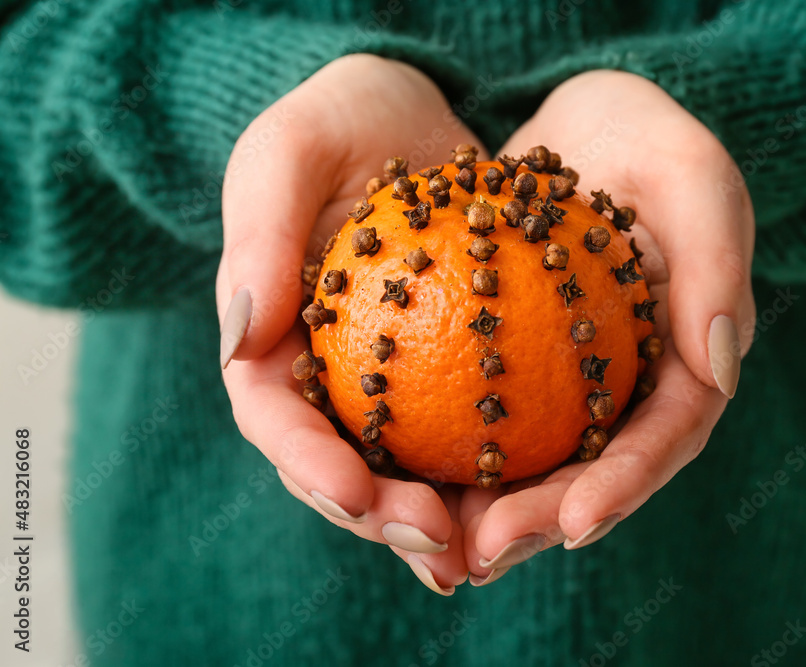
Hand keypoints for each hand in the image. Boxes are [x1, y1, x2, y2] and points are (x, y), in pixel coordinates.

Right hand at [216, 55, 485, 594]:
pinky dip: (495, 470)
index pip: (273, 419)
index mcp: (267, 340)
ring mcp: (386, 381)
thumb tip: (240, 340)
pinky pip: (470, 428)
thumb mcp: (287, 150)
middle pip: (340, 466)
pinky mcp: (449, 369)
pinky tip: (537, 495)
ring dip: (443, 519)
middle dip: (382, 516)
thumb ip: (258, 234)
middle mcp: (323, 375)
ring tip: (490, 549)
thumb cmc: (336, 119)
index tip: (356, 491)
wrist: (408, 112)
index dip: (308, 466)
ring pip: (405, 468)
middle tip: (441, 543)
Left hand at [459, 70, 756, 583]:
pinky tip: (402, 476)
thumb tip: (721, 367)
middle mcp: (635, 384)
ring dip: (494, 512)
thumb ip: (717, 260)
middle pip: (596, 472)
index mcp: (689, 358)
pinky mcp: (520, 365)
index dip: (625, 486)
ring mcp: (577, 381)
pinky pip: (488, 417)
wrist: (581, 123)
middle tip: (484, 553)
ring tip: (439, 545)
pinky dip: (454, 454)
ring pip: (540, 463)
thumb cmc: (644, 136)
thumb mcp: (690, 174)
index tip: (575, 524)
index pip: (668, 437)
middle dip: (545, 522)